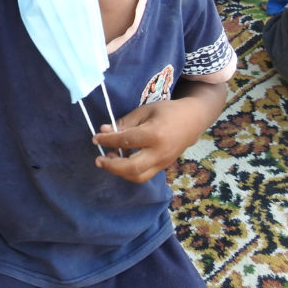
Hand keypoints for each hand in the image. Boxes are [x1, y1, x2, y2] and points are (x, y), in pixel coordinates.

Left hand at [90, 99, 207, 183]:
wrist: (192, 121)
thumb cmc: (166, 112)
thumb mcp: (144, 111)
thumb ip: (124, 123)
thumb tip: (103, 130)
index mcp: (154, 134)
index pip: (126, 141)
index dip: (107, 140)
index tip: (95, 138)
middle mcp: (159, 152)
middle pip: (133, 167)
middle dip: (112, 166)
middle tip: (98, 159)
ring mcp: (163, 163)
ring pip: (138, 177)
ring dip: (119, 172)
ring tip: (108, 160)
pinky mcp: (163, 168)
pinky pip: (143, 175)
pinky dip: (128, 171)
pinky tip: (119, 161)